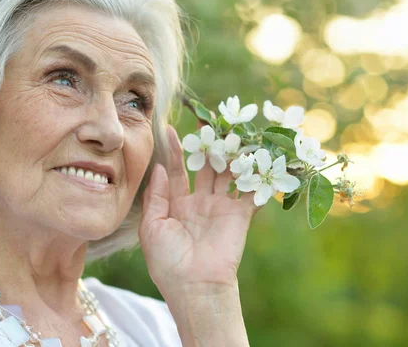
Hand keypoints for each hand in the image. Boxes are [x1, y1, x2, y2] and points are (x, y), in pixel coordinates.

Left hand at [139, 124, 260, 298]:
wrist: (195, 287)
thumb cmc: (167, 261)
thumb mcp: (151, 227)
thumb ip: (156, 196)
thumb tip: (159, 168)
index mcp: (177, 205)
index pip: (178, 171)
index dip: (175, 151)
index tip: (169, 128)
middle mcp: (200, 202)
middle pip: (205, 167)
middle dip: (206, 145)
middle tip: (208, 122)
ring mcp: (221, 207)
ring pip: (227, 173)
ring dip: (229, 153)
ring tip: (230, 129)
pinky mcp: (240, 214)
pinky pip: (249, 191)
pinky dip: (255, 174)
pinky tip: (255, 151)